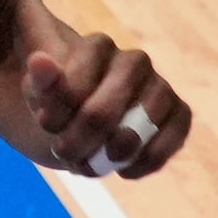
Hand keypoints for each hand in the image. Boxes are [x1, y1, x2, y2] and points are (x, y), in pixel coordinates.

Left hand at [20, 31, 190, 179]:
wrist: (80, 128)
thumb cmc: (58, 107)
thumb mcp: (38, 96)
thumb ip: (41, 81)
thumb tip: (39, 60)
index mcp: (96, 46)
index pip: (79, 78)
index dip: (60, 108)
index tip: (45, 124)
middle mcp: (134, 61)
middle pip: (111, 101)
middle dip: (86, 133)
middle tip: (64, 151)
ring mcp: (160, 85)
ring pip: (147, 116)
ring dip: (117, 149)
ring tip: (92, 163)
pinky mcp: (179, 112)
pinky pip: (176, 133)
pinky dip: (149, 158)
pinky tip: (124, 171)